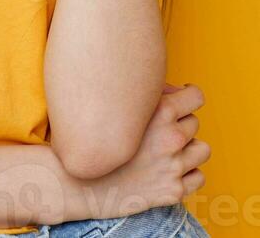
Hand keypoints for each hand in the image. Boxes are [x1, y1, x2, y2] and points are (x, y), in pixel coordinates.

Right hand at [84, 82, 210, 216]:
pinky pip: (198, 177)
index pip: (196, 97)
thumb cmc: (96, 138)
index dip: (190, 96)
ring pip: (202, 149)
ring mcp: (173, 166)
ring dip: (188, 149)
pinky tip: (169, 170)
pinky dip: (188, 173)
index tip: (185, 99)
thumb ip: (151, 95)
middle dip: (180, 124)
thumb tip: (177, 91)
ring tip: (168, 150)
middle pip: (194, 123)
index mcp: (160, 112)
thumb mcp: (121, 106)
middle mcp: (171, 138)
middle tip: (161, 130)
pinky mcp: (173, 190)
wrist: (80, 181)